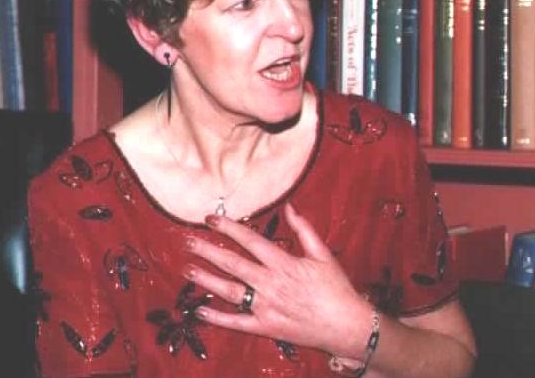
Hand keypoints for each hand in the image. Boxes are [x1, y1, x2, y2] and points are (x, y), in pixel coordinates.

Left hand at [182, 202, 372, 356]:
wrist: (347, 326)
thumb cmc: (337, 288)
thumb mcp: (323, 254)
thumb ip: (304, 229)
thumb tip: (289, 207)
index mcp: (284, 263)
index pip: (250, 241)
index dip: (228, 228)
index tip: (210, 219)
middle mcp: (270, 283)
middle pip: (233, 263)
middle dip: (208, 250)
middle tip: (187, 241)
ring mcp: (266, 307)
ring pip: (229, 291)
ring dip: (206, 279)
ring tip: (187, 269)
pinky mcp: (266, 327)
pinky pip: (236, 322)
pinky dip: (217, 317)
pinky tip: (199, 309)